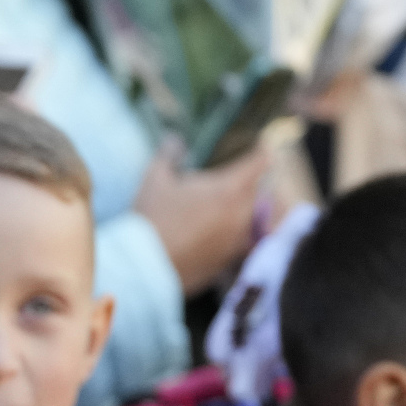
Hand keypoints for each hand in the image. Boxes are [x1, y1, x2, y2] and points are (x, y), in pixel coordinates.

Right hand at [134, 138, 269, 291]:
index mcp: (229, 189)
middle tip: (235, 178)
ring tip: (223, 208)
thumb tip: (174, 138)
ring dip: (242, 211)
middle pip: (258, 192)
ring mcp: (237, 240)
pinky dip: (233, 235)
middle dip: (249, 183)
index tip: (259, 146)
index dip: (261, 151)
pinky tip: (214, 233)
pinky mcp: (228, 261)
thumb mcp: (155, 179)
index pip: (259, 162)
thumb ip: (168, 154)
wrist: (144, 268)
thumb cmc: (151, 219)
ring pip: (252, 219)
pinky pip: (240, 243)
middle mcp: (241, 214)